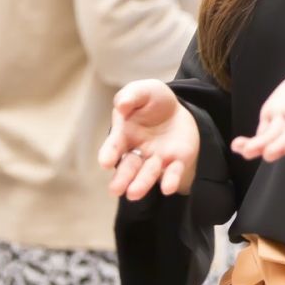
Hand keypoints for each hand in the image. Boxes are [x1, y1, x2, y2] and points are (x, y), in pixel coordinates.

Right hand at [97, 79, 200, 200]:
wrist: (179, 110)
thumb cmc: (153, 101)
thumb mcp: (144, 90)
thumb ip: (131, 96)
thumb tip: (122, 106)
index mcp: (124, 134)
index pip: (115, 146)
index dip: (109, 153)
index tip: (105, 162)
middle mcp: (138, 151)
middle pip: (129, 167)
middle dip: (122, 178)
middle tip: (115, 190)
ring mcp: (157, 159)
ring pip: (148, 174)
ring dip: (141, 183)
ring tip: (134, 194)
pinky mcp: (177, 162)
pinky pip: (173, 173)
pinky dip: (170, 180)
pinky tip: (168, 188)